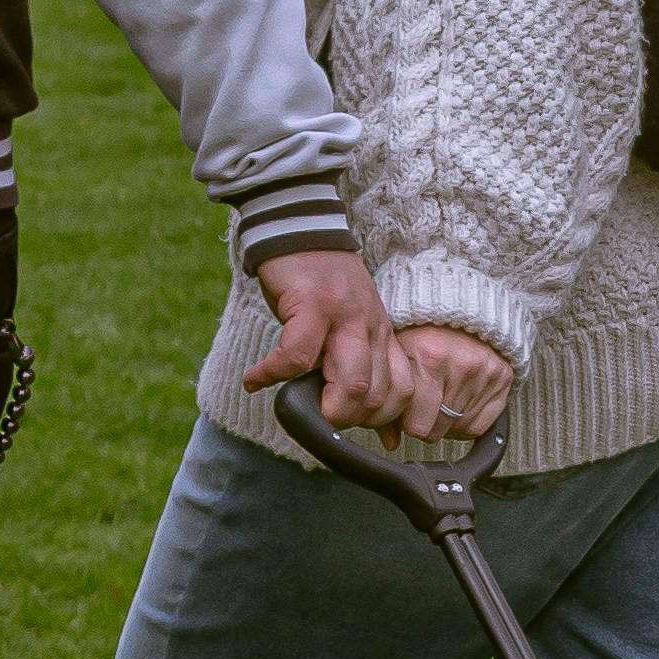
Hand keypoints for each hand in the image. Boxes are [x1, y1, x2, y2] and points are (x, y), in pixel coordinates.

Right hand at [241, 246, 408, 433]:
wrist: (301, 228)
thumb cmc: (320, 285)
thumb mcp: (351, 325)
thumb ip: (362, 367)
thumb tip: (383, 430)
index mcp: (382, 335)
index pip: (403, 391)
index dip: (382, 420)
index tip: (354, 427)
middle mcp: (370, 328)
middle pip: (378, 394)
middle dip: (350, 419)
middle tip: (321, 418)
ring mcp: (344, 316)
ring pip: (352, 382)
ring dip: (323, 406)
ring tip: (297, 405)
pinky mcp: (311, 305)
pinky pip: (297, 355)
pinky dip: (273, 375)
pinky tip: (255, 380)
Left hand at [395, 324, 514, 441]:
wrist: (458, 311)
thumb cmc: (423, 335)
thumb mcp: (398, 357)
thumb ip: (390, 397)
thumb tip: (390, 442)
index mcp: (430, 359)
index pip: (418, 425)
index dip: (407, 423)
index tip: (405, 413)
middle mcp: (462, 366)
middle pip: (437, 430)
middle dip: (425, 425)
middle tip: (420, 407)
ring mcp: (485, 373)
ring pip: (458, 429)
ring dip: (444, 424)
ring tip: (438, 403)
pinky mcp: (503, 379)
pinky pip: (480, 426)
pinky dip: (465, 425)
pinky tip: (456, 409)